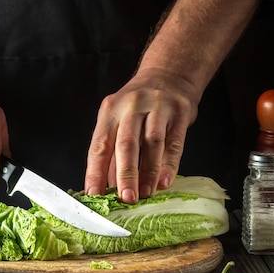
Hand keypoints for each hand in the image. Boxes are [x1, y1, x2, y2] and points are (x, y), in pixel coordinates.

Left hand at [84, 68, 194, 202]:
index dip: (95, 172)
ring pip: (151, 143)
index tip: (94, 195)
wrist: (168, 74)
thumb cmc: (139, 104)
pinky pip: (174, 141)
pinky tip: (165, 181)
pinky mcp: (179, 112)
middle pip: (125, 144)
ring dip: (148, 172)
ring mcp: (156, 107)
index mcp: (110, 111)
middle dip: (125, 174)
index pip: (99, 145)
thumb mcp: (119, 119)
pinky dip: (169, 164)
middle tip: (126, 198)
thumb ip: (113, 151)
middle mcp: (130, 107)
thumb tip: (107, 186)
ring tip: (145, 194)